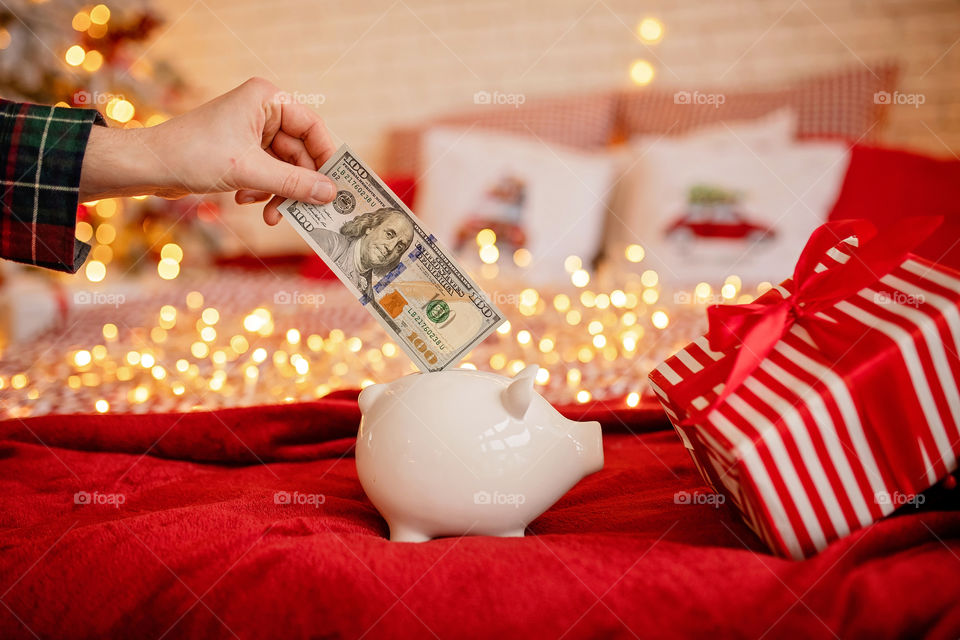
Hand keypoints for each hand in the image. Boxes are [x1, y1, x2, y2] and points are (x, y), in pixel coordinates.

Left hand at [79, 77, 337, 224]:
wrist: (148, 165)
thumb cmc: (193, 155)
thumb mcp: (250, 172)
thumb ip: (294, 183)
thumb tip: (330, 194)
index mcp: (267, 100)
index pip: (313, 127)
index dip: (327, 158)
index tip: (335, 187)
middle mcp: (263, 111)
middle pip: (301, 152)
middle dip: (298, 184)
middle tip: (303, 212)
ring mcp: (252, 131)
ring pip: (285, 167)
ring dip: (279, 193)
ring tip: (270, 215)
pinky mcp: (242, 151)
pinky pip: (269, 173)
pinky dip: (263, 191)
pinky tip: (246, 200)